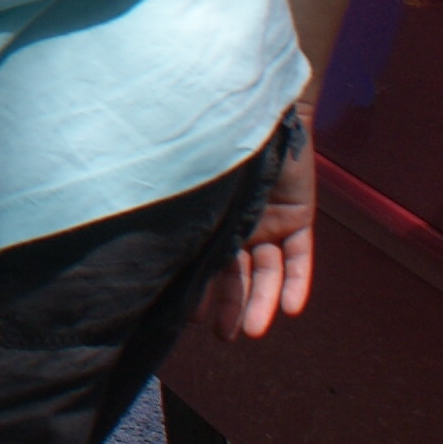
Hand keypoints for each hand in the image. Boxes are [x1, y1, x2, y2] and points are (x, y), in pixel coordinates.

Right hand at [201, 110, 317, 339]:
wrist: (260, 108)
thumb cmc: (214, 138)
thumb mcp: (192, 175)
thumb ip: (180, 202)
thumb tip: (142, 232)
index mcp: (210, 218)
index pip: (205, 263)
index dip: (201, 292)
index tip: (191, 319)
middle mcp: (239, 226)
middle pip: (236, 274)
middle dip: (230, 305)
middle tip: (226, 335)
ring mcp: (271, 223)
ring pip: (267, 271)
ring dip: (261, 301)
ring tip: (254, 331)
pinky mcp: (299, 217)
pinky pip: (300, 256)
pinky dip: (297, 281)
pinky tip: (291, 308)